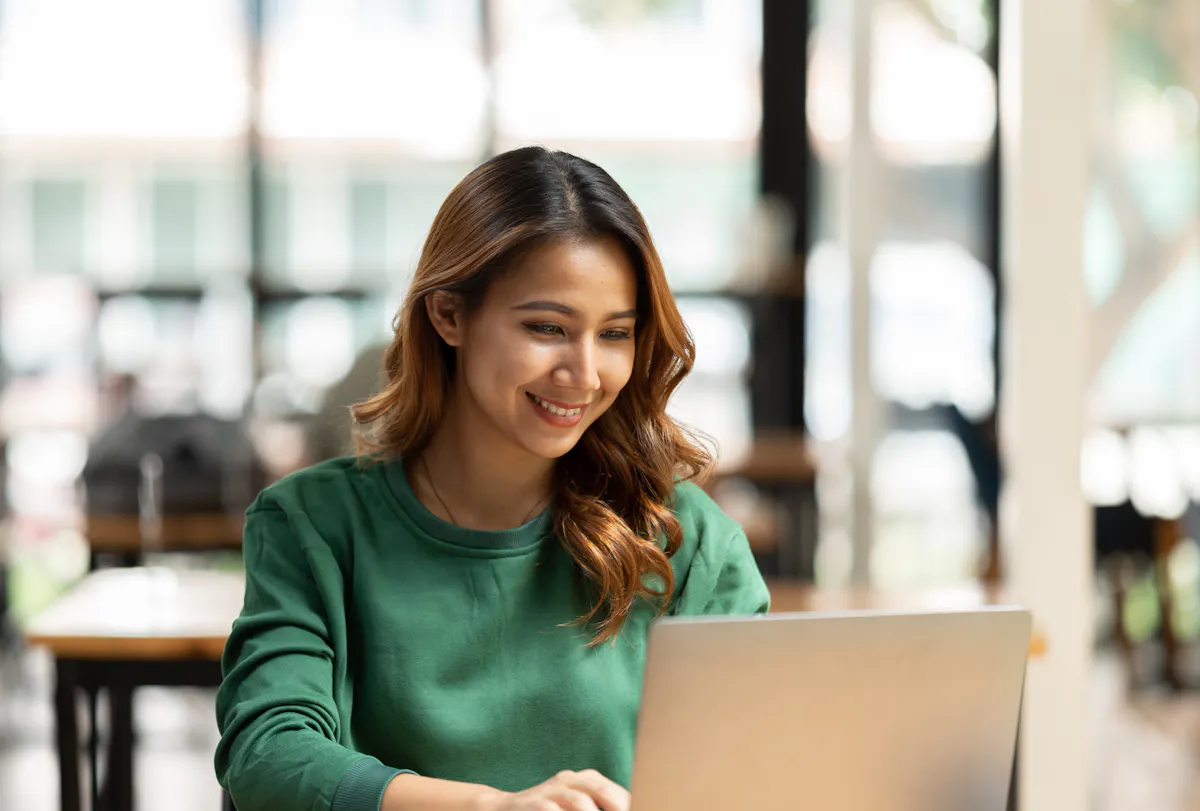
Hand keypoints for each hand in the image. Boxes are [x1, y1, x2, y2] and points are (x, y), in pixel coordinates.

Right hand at [479, 769, 630, 810]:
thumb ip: (601, 807)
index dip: (630, 804)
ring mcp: (550, 791)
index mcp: (586, 780)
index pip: (616, 792)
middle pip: (600, 790)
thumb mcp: (577, 808)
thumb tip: (632, 808)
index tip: (645, 809)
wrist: (502, 809)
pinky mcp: (532, 804)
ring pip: (578, 801)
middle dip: (618, 806)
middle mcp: (570, 780)